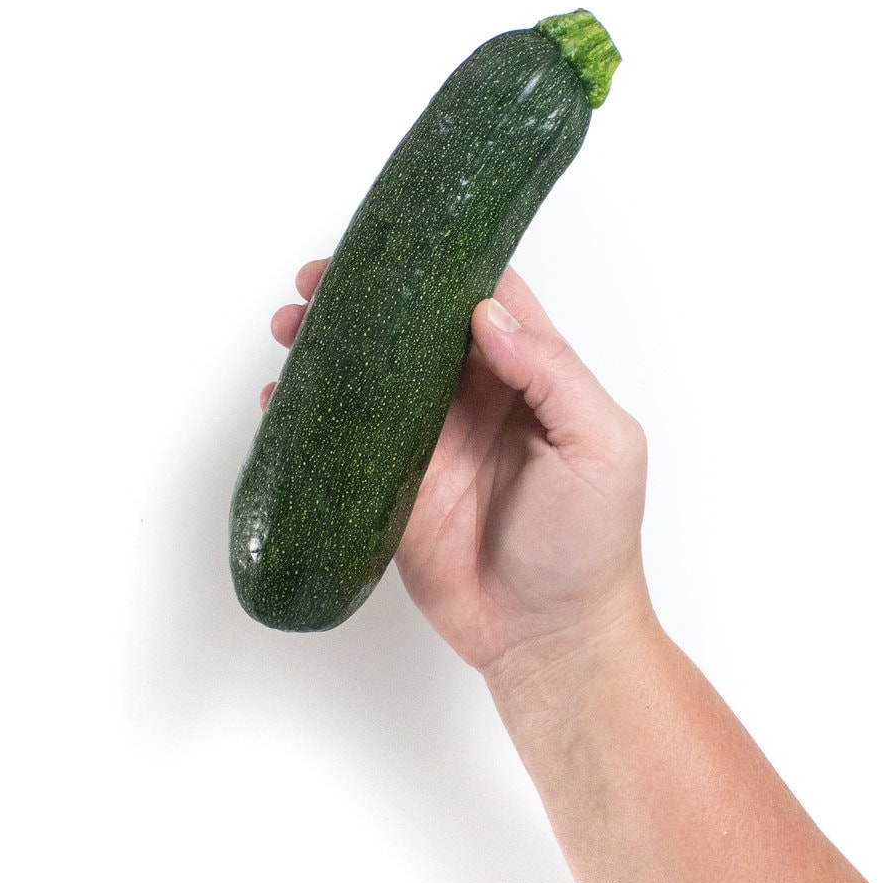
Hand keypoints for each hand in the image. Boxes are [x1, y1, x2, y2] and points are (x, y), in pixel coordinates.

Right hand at [266, 260, 651, 673]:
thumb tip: (485, 315)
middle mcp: (474, 400)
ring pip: (374, 375)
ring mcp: (430, 442)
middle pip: (414, 329)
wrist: (550, 636)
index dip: (442, 267)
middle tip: (317, 283)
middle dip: (368, 298)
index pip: (484, 301)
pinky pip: (348, 439)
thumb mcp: (601, 445)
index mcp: (529, 379)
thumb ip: (553, 372)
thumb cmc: (591, 543)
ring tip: (290, 328)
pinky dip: (312, 414)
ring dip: (332, 346)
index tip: (395, 246)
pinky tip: (281, 399)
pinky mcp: (394, 486)